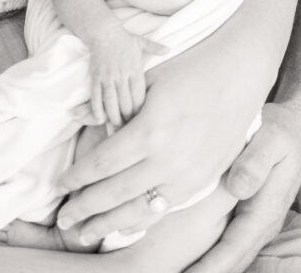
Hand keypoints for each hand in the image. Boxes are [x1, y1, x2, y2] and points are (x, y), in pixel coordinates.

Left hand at [53, 48, 258, 244]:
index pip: (103, 163)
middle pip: (116, 192)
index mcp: (150, 130)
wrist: (239, 73)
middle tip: (64, 218)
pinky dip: (140, 218)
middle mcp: (169, 159)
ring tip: (85, 232)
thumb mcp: (147, 80)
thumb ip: (112, 104)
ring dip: (108, 222)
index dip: (78, 177)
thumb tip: (77, 115)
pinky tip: (123, 224)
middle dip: (85, 207)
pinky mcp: (203, 181)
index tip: (61, 185)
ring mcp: (188, 174)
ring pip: (140, 209)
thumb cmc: (189, 69)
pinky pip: (165, 207)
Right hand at [88, 27, 167, 126]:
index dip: (139, 110)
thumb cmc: (124, 38)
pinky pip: (96, 95)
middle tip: (130, 127)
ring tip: (118, 126)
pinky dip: (97, 108)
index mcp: (134, 69)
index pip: (138, 95)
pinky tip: (100, 119)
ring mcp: (108, 76)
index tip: (141, 119)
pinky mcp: (96, 77)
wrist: (103, 31)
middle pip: (125, 102)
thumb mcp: (141, 41)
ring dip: (114, 116)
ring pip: (111, 101)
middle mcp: (121, 74)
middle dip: (128, 117)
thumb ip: (155, 47)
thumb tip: (169, 49)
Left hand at [187, 102, 300, 271]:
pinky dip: (211, 256)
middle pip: (232, 261)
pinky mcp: (248, 217)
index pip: (235, 247)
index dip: (211, 266)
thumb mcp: (272, 138)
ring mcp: (256, 224)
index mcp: (265, 210)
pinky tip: (187, 260)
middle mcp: (262, 224)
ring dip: (207, 268)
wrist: (297, 131)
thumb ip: (256, 161)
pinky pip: (229, 244)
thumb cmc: (281, 132)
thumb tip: (238, 188)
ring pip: (230, 256)